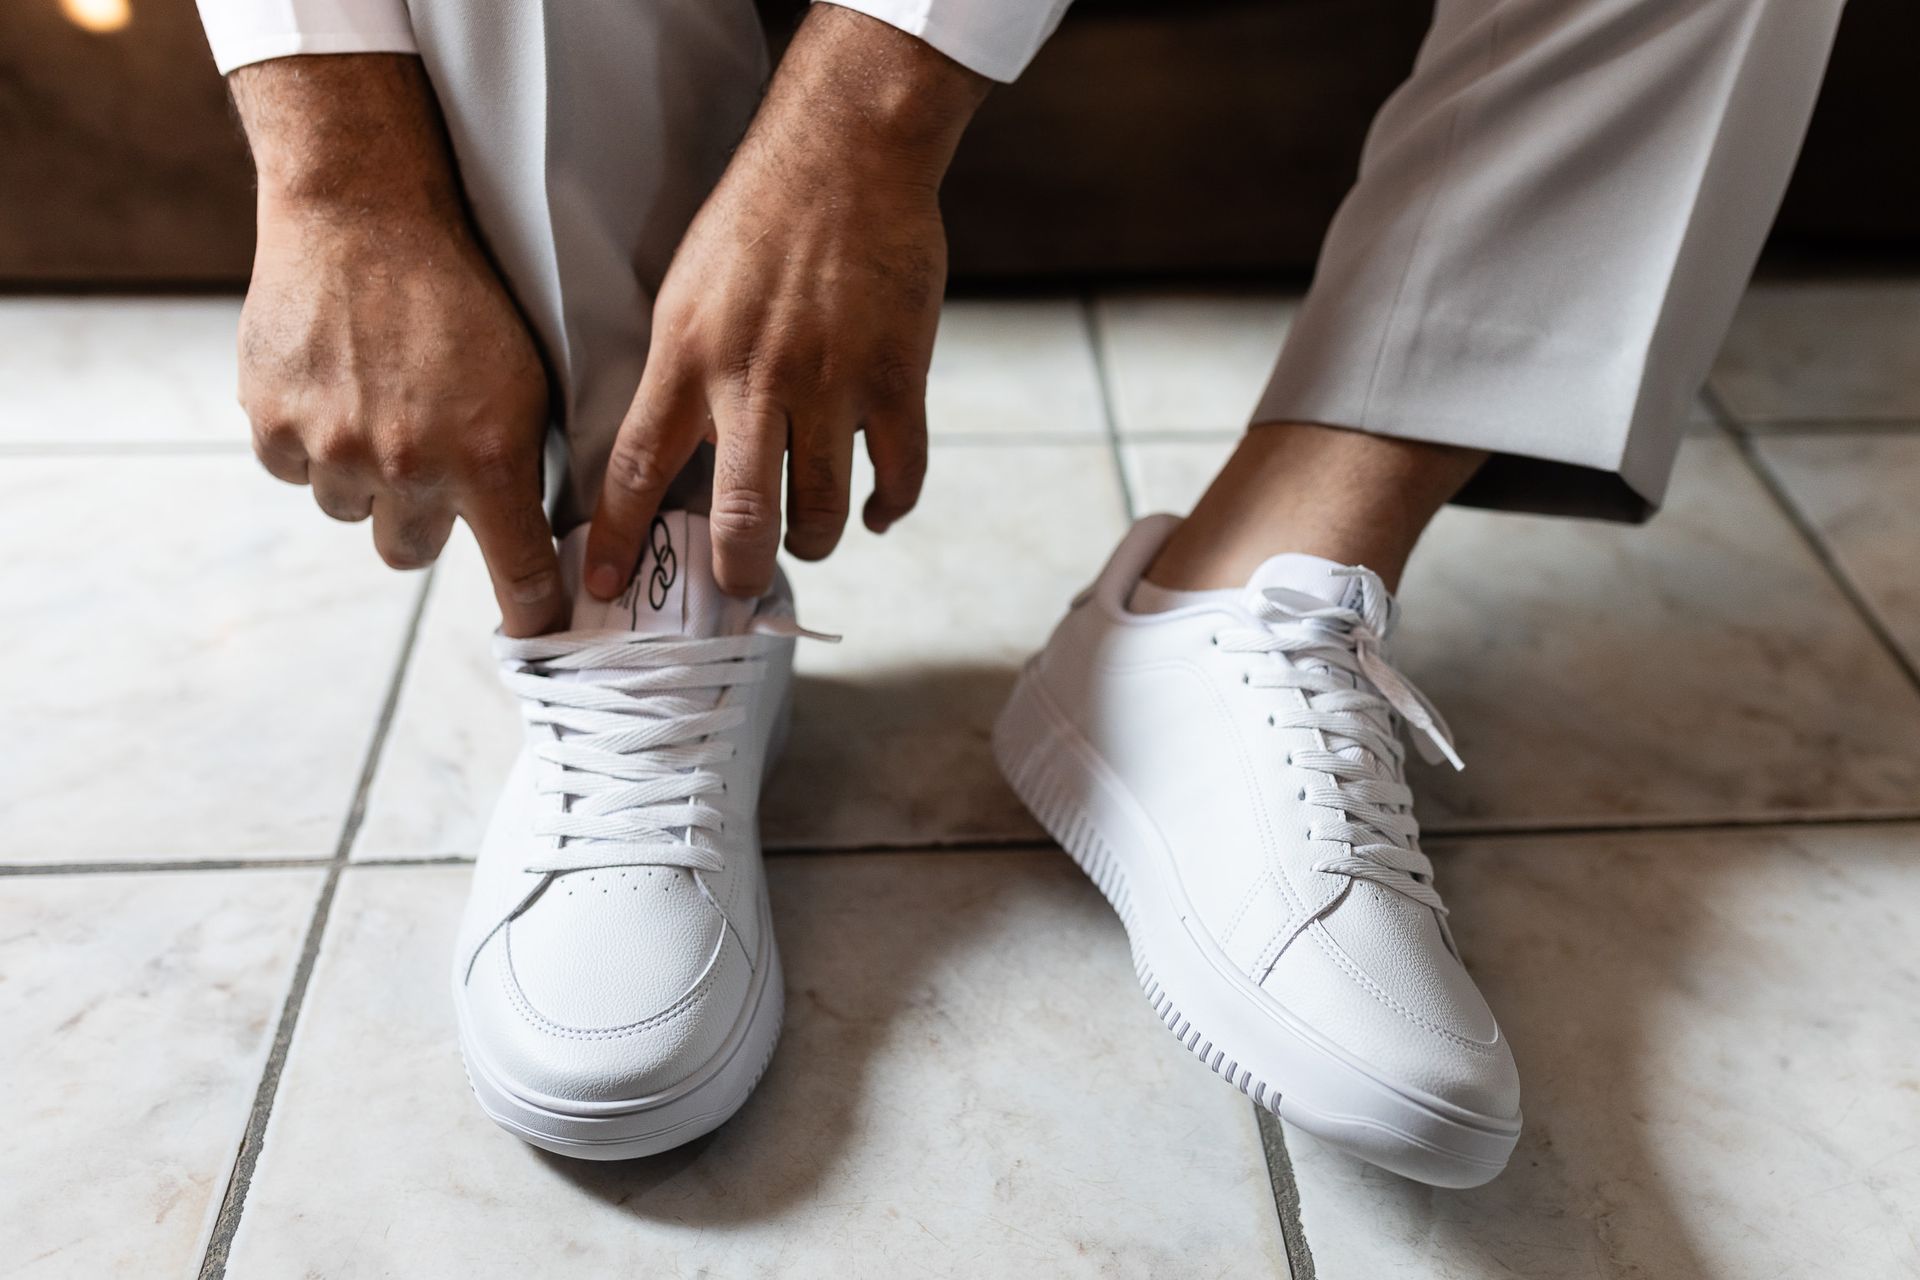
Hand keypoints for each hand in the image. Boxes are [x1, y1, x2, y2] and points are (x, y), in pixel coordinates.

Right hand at [230, 56, 564, 635]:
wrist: (364, 212)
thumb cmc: (462, 291)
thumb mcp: (528, 378)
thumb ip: (526, 459)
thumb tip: (545, 533)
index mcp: (485, 460)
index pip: (518, 573)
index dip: (532, 612)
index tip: (539, 634)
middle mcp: (407, 467)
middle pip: (410, 553)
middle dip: (423, 519)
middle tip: (428, 462)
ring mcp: (333, 447)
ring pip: (348, 508)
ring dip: (362, 475)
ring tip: (377, 401)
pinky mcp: (271, 420)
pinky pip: (290, 467)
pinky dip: (306, 439)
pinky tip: (330, 385)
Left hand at [584, 5, 989, 598]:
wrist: (846, 155)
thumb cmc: (757, 219)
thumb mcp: (684, 291)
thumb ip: (677, 373)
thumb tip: (665, 454)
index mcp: (689, 356)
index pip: (637, 467)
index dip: (619, 539)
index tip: (604, 588)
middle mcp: (755, 380)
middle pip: (738, 517)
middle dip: (735, 573)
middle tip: (738, 589)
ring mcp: (832, 384)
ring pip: (819, 511)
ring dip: (811, 541)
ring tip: (806, 537)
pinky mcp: (897, 378)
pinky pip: (899, 475)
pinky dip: (886, 508)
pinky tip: (874, 512)